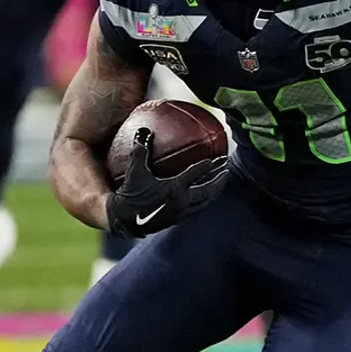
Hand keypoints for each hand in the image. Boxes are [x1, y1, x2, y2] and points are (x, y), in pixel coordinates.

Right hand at [104, 128, 227, 237]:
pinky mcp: (177, 220)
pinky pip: (195, 209)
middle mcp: (182, 202)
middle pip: (208, 191)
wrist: (123, 220)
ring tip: (220, 185)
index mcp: (175, 188)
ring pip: (204, 203)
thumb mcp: (136, 170)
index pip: (195, 174)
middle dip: (219, 181)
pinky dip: (202, 202)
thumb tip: (144, 130)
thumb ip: (141, 150)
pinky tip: (202, 198)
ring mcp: (181, 213)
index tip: (215, 159)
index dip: (206, 166)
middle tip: (227, 171)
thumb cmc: (130, 193)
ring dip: (213, 193)